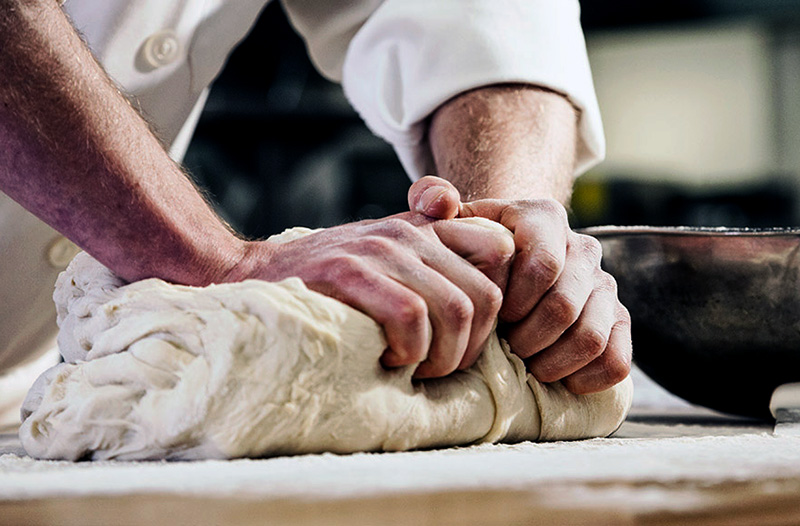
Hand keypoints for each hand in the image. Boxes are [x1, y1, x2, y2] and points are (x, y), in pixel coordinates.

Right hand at [224, 211, 513, 378]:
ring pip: (455, 310)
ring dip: (441, 357)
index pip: (500, 248)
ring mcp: (380, 248)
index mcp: (425, 228)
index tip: (469, 335)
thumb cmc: (329, 281)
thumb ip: (432, 253)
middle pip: (485, 297)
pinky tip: (386, 360)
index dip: (500, 300)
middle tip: (437, 368)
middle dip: (471, 348)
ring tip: (412, 367)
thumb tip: (478, 249)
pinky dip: (408, 351)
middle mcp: (409, 232)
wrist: (254, 274)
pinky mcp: (350, 271)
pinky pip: (411, 317)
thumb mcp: (384, 257)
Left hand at [409, 176, 631, 393]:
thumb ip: (430, 197)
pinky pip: (616, 359)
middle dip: (526, 338)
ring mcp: (604, 285)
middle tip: (503, 348)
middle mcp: (582, 248)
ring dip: (553, 362)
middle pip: (564, 306)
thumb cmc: (470, 245)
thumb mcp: (448, 217)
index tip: (490, 314)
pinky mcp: (616, 319)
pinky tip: (556, 380)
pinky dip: (587, 378)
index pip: (543, 265)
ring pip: (592, 336)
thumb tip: (439, 202)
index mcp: (544, 218)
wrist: (506, 260)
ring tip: (525, 365)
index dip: (513, 301)